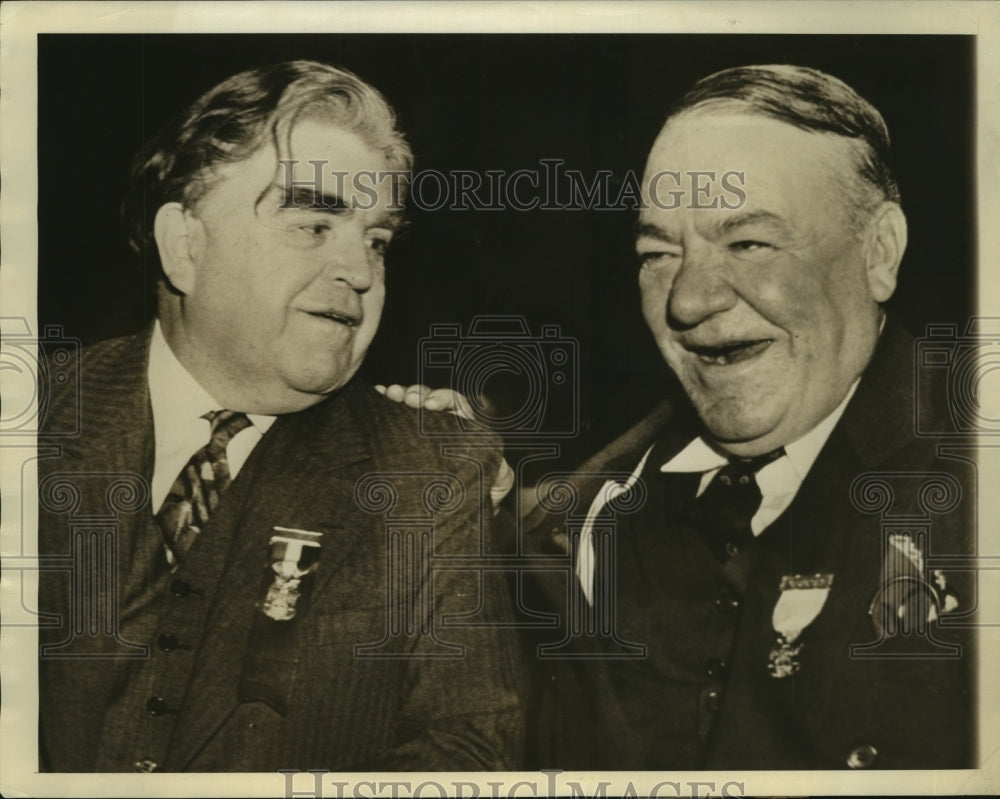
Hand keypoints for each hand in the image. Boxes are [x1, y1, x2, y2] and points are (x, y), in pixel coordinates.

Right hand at [375, 383, 513, 507]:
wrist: (463, 515)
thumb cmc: (483, 492)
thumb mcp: (498, 480)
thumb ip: (500, 468)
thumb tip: (496, 462)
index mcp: (465, 428)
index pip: (455, 403)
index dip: (443, 398)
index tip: (430, 405)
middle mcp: (442, 426)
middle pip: (428, 399)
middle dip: (416, 394)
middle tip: (404, 398)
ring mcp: (421, 435)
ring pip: (410, 407)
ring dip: (398, 396)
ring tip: (388, 394)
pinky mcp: (403, 446)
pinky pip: (394, 421)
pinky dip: (385, 406)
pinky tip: (376, 396)